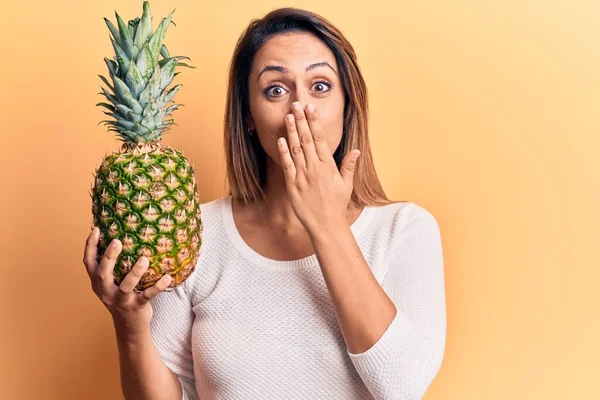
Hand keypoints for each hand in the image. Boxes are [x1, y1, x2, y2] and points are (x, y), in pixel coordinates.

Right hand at [83, 227, 171, 335]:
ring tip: (144, 259)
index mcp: (98, 284)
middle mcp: (106, 292)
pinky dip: (158, 286)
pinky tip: (167, 277)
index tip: (96, 229)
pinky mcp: (137, 306)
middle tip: (117, 241)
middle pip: (102, 274)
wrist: (129, 327)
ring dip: (135, 272)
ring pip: (126, 286)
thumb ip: (112, 267)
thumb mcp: (111, 284)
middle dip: (109, 257)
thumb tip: (119, 238)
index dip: (90, 246)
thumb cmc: (121, 298)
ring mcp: (121, 300)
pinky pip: (148, 295)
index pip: (89, 263)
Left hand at [277, 101, 360, 232]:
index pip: (320, 138)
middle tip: (296, 104)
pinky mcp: (292, 185)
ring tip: (288, 116)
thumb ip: (348, 166)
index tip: (311, 109)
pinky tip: (281, 139)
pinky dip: (284, 151)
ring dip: (291, 131)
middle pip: (306, 139)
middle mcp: (314, 168)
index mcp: (328, 166)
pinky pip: (287, 165)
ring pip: (295, 149)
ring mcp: (302, 176)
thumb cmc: (336, 205)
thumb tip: (356, 150)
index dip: (314, 122)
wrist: (325, 225)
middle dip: (301, 120)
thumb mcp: (346, 185)